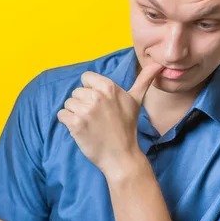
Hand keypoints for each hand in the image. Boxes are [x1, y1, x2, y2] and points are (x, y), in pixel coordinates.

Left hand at [57, 60, 163, 176]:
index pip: (86, 78)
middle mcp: (97, 96)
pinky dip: (67, 122)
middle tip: (97, 117)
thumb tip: (157, 64)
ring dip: (75, 114)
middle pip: (76, 92)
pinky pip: (61, 115)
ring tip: (89, 124)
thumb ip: (144, 80)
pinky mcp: (75, 124)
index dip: (90, 90)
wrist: (121, 156)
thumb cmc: (127, 127)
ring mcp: (86, 110)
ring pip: (68, 103)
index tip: (100, 103)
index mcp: (109, 87)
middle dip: (83, 103)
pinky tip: (80, 129)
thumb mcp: (136, 100)